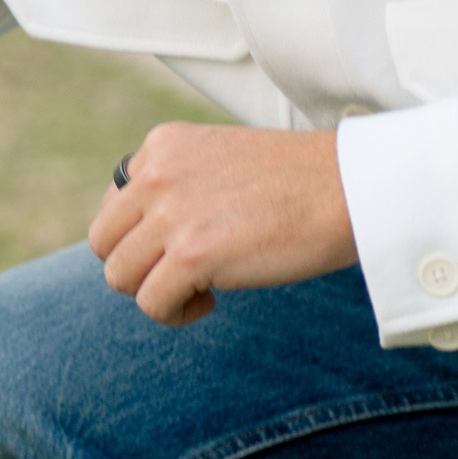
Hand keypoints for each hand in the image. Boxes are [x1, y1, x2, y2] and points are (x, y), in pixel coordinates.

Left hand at [89, 123, 357, 325]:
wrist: (353, 188)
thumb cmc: (299, 182)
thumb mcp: (220, 160)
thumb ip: (177, 184)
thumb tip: (143, 234)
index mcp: (161, 145)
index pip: (113, 203)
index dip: (141, 236)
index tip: (181, 246)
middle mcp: (155, 174)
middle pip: (104, 240)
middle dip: (136, 267)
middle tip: (181, 275)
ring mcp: (171, 213)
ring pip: (119, 275)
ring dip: (154, 293)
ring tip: (197, 292)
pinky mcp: (193, 254)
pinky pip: (151, 302)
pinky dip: (174, 313)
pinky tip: (209, 303)